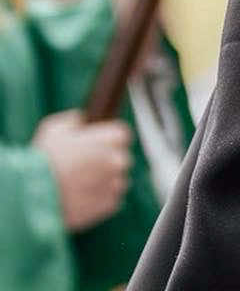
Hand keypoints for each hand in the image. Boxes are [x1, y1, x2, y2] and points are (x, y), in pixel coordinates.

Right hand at [32, 111, 131, 230]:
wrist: (31, 198)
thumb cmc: (42, 161)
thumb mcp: (54, 129)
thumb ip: (73, 120)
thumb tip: (80, 120)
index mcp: (112, 137)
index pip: (122, 135)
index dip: (107, 141)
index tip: (95, 148)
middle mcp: (119, 159)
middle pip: (119, 159)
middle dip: (105, 163)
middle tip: (84, 169)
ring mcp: (115, 183)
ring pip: (116, 181)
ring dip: (104, 183)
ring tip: (80, 187)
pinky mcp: (108, 205)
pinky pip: (110, 201)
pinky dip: (99, 201)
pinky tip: (81, 199)